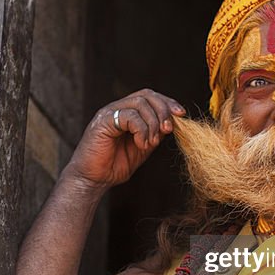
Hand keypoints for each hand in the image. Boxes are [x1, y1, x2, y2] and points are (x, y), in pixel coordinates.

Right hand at [65, 89, 185, 189]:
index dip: (167, 103)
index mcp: (127, 112)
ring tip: (151, 143)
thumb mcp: (143, 147)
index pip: (150, 97)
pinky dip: (141, 130)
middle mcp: (117, 108)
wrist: (93, 179)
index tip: (181, 114)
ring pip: (140, 104)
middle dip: (163, 110)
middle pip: (147, 95)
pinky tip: (140, 144)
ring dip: (153, 123)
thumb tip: (172, 122)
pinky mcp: (103, 121)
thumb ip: (155, 133)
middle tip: (168, 129)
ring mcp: (109, 113)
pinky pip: (129, 116)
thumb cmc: (114, 165)